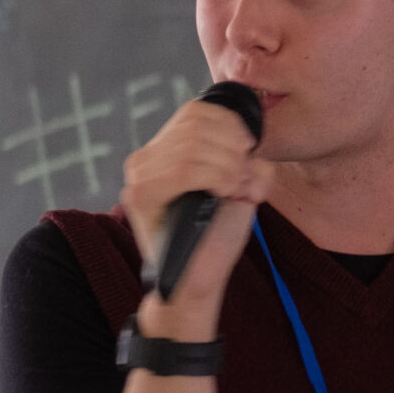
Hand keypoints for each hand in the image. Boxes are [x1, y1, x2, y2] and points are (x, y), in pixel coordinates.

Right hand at [119, 92, 275, 333]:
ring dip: (228, 166)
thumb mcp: (239, 187)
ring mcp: (139, 176)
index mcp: (165, 150)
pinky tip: (223, 193)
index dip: (230, 124)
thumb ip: (246, 159)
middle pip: (196, 124)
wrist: (198, 281)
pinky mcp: (141, 196)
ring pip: (193, 146)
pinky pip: (184, 169)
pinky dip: (215, 177)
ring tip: (235, 189)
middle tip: (243, 178)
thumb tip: (253, 144)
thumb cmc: (216, 236)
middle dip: (232, 148)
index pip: (196, 111)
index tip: (249, 150)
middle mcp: (145, 158)